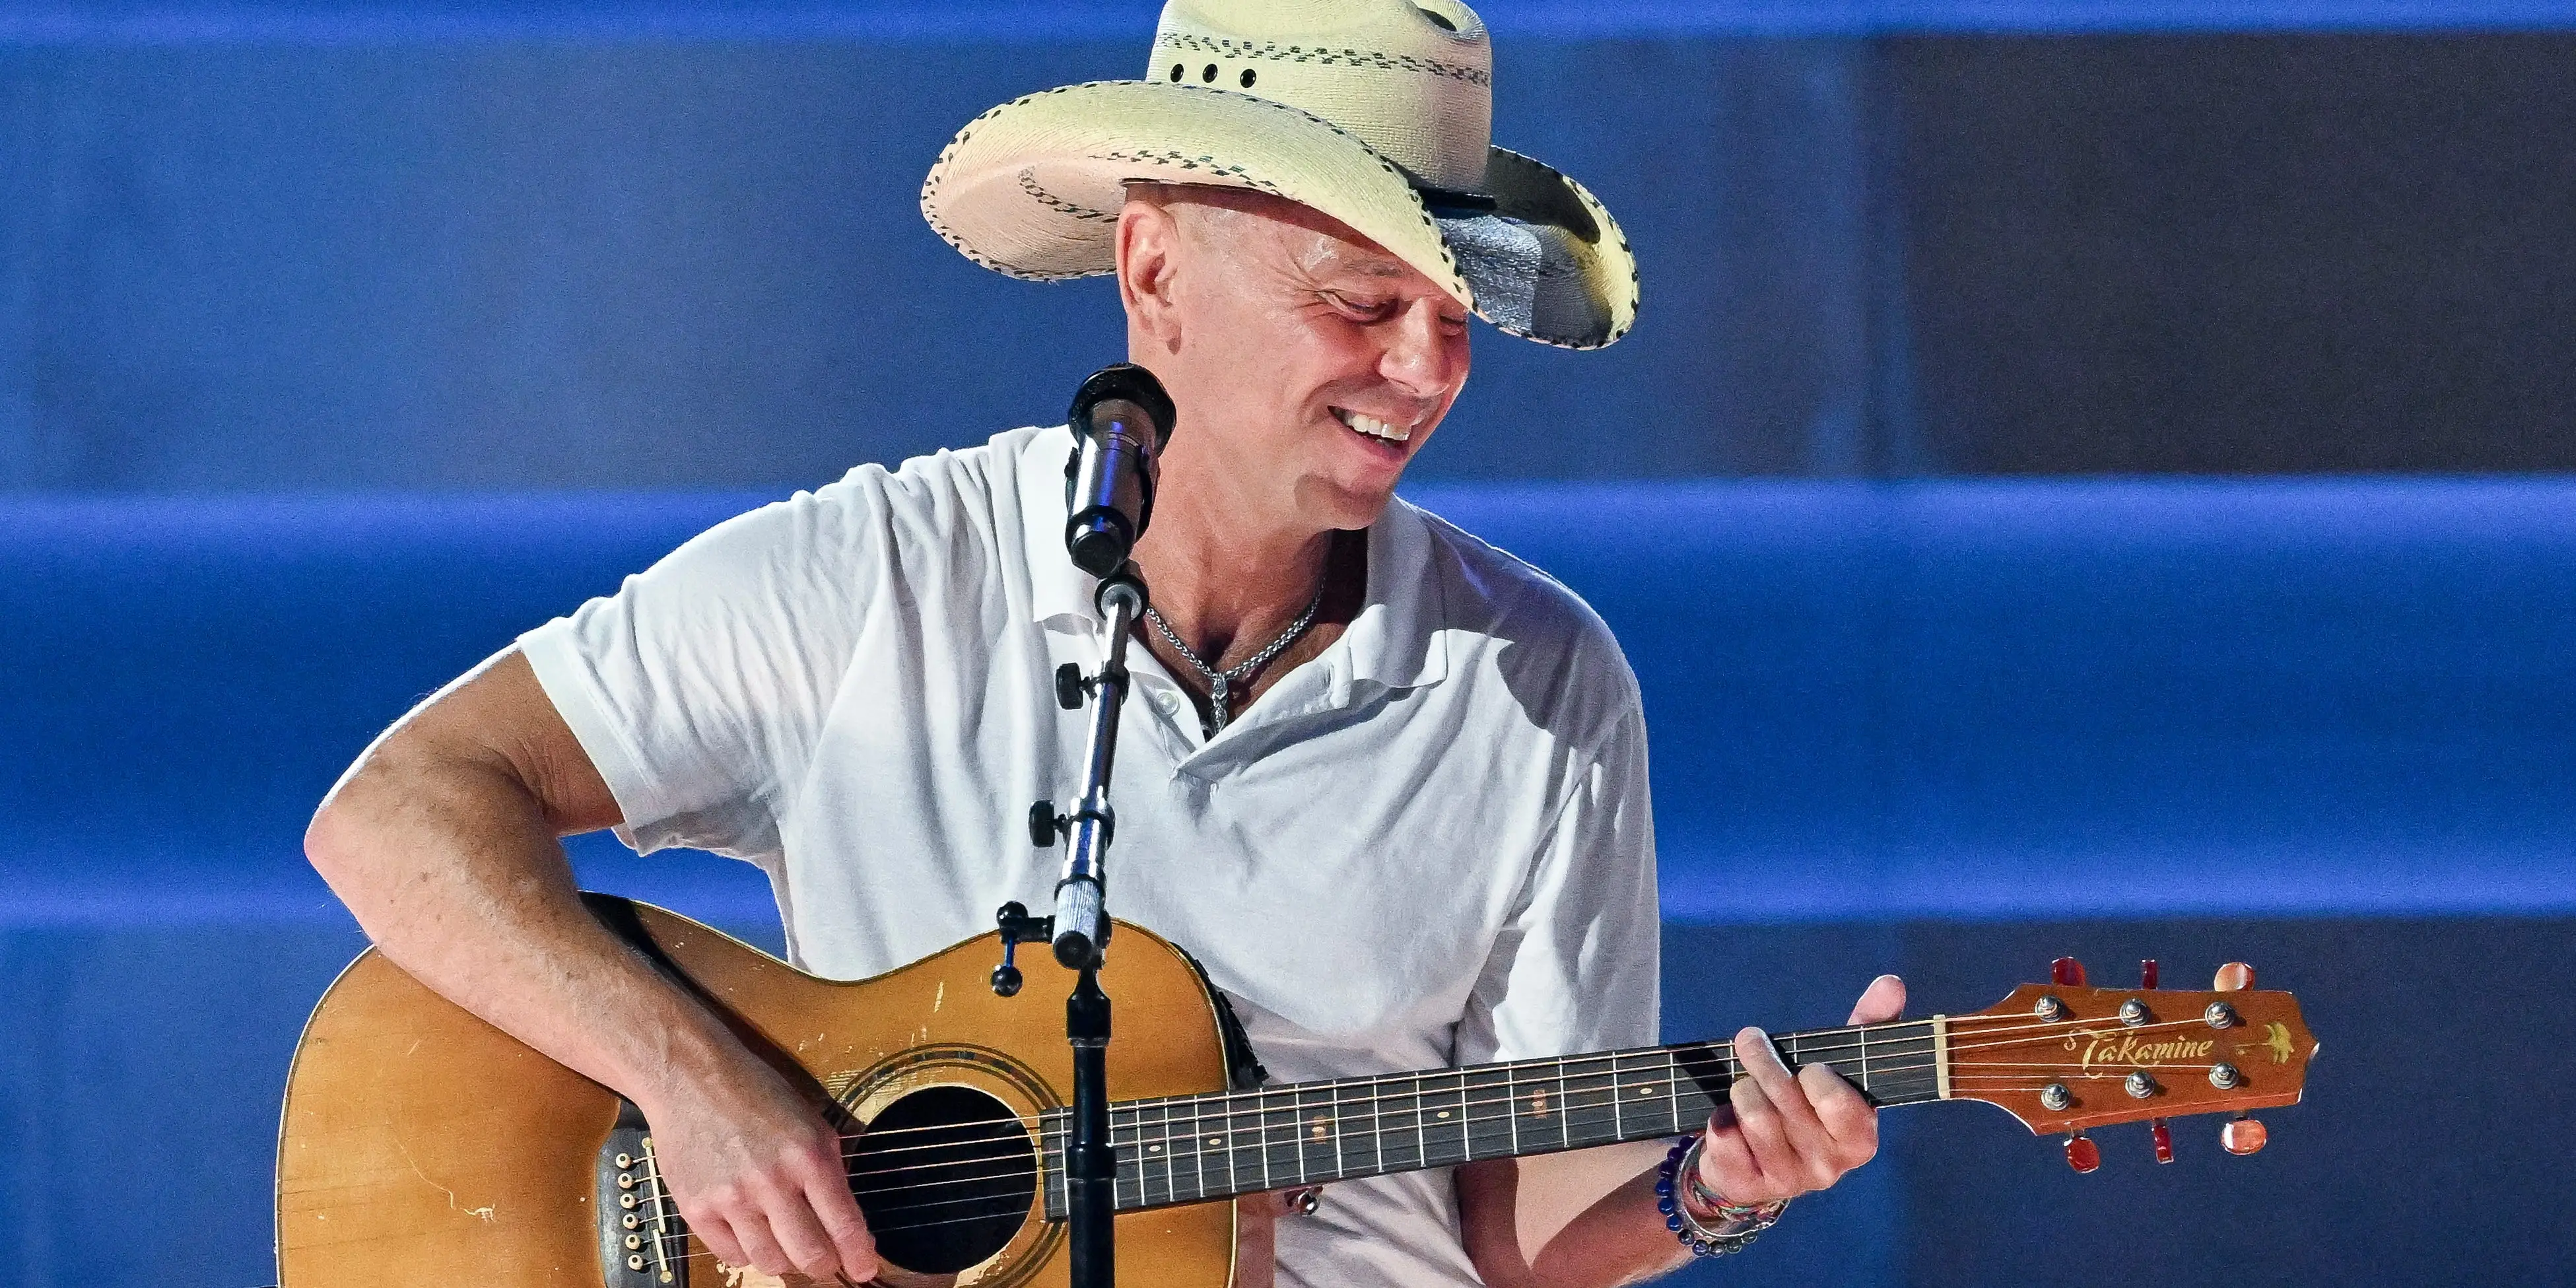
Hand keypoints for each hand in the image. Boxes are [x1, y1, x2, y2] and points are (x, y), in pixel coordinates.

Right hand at [646, 1059, 879, 1283]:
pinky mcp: (696, 1208)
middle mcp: (772, 1181)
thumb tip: (846, 1222)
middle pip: (809, 1255)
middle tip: (826, 1262)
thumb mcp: (810, 1122)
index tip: (866, 1269)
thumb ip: (829, 1170)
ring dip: (785, 1261)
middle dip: (825, 1266)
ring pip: (770, 1263)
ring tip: (786, 1242)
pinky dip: (747, 1251)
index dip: (859, 1255)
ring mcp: (731, 1198)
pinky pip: (732, 1256)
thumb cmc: (756, 1095)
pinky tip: (751, 1231)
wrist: (691, 1078)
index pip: (844, 1224)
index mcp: (808, 1156)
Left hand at [1694, 974, 1906, 1207]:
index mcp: (1859, 1139)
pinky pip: (1723, 1136)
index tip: (1807, 1065)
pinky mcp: (1746, 1184)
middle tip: (1750, 1039)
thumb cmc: (1806, 1104)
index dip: (1815, 1077)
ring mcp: (1786, 1180)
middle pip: (1785, 1099)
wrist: (1759, 1163)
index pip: (1837, 1102)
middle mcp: (1827, 1167)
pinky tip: (1727, 1118)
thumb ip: (1868, 1026)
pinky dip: (1718, 1118)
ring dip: (1741, 1089)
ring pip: (1753, 1114)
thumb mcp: (1839, 1066)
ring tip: (1743, 1085)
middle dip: (1762, 1061)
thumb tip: (1892, 983)